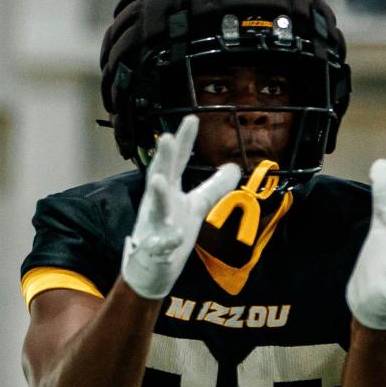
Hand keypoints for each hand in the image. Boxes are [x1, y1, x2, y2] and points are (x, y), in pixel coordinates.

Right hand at [121, 115, 239, 298]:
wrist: (150, 268)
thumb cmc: (171, 230)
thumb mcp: (197, 206)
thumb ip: (214, 186)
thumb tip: (235, 166)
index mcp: (169, 190)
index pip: (177, 161)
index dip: (184, 140)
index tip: (192, 118)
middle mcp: (158, 203)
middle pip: (161, 176)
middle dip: (164, 158)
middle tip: (167, 137)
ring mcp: (154, 225)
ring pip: (155, 207)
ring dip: (156, 193)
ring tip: (160, 180)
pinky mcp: (155, 249)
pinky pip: (160, 244)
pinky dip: (166, 241)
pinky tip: (175, 237)